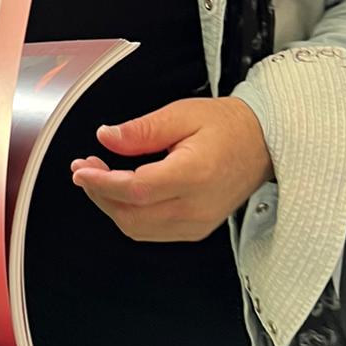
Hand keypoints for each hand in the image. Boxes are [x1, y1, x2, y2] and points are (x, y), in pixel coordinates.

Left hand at [70, 96, 272, 242]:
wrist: (263, 144)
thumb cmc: (229, 127)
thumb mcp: (181, 114)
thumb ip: (141, 130)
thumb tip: (106, 138)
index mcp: (195, 175)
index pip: (137, 189)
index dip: (102, 182)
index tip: (82, 170)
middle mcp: (197, 206)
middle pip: (132, 215)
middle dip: (100, 193)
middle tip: (86, 168)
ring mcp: (197, 223)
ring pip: (138, 228)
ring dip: (111, 205)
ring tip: (99, 177)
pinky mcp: (196, 229)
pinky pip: (152, 231)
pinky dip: (129, 214)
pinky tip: (122, 191)